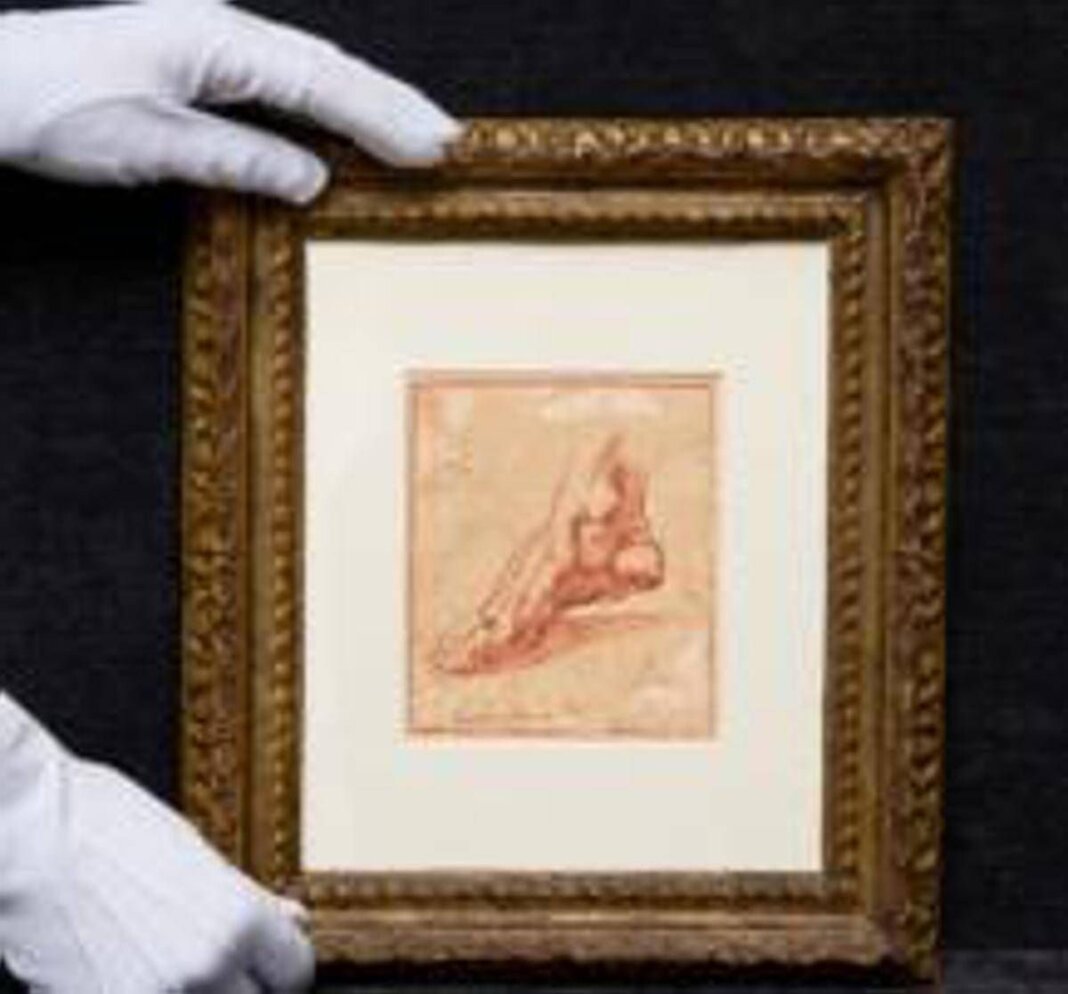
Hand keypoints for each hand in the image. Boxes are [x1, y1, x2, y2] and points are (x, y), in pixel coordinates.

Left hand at [0, 0, 460, 202]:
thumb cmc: (55, 108)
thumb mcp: (151, 146)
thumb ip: (238, 159)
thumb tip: (313, 180)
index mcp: (213, 40)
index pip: (319, 82)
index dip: (380, 116)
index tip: (430, 146)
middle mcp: (220, 29)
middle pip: (327, 66)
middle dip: (392, 105)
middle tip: (449, 139)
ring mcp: (210, 38)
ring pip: (310, 68)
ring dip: (367, 101)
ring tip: (419, 130)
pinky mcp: (198, 56)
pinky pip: (282, 79)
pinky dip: (326, 103)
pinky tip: (350, 123)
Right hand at [0, 693, 313, 992]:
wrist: (29, 832)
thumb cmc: (108, 824)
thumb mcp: (197, 851)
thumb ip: (250, 899)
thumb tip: (293, 921)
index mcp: (239, 921)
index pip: (295, 973)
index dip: (281, 963)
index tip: (269, 957)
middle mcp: (204, 969)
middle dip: (244, 983)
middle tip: (227, 962)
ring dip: (201, 991)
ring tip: (173, 958)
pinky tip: (134, 968)